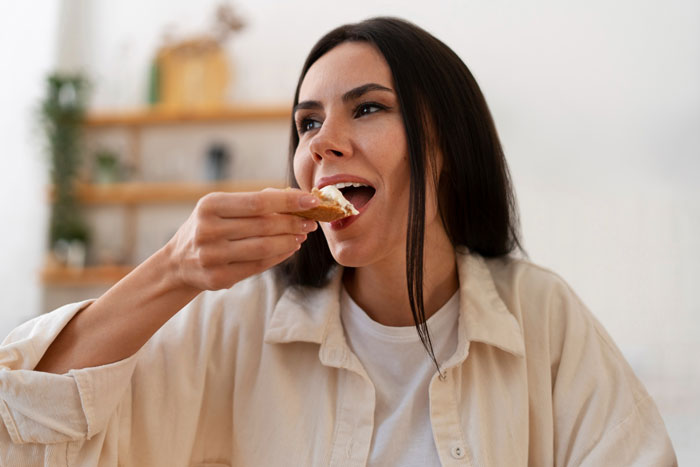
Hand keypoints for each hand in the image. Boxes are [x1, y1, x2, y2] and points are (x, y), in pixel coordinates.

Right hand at [162, 188, 318, 290]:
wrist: (178, 263)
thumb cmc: (207, 227)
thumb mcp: (220, 208)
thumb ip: (253, 202)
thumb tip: (294, 196)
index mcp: (210, 205)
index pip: (259, 202)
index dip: (289, 201)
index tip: (311, 200)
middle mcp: (209, 230)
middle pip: (265, 225)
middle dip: (294, 223)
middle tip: (311, 220)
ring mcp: (213, 256)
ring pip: (264, 247)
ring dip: (290, 240)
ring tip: (303, 234)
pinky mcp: (219, 278)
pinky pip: (258, 265)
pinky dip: (279, 255)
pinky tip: (290, 247)